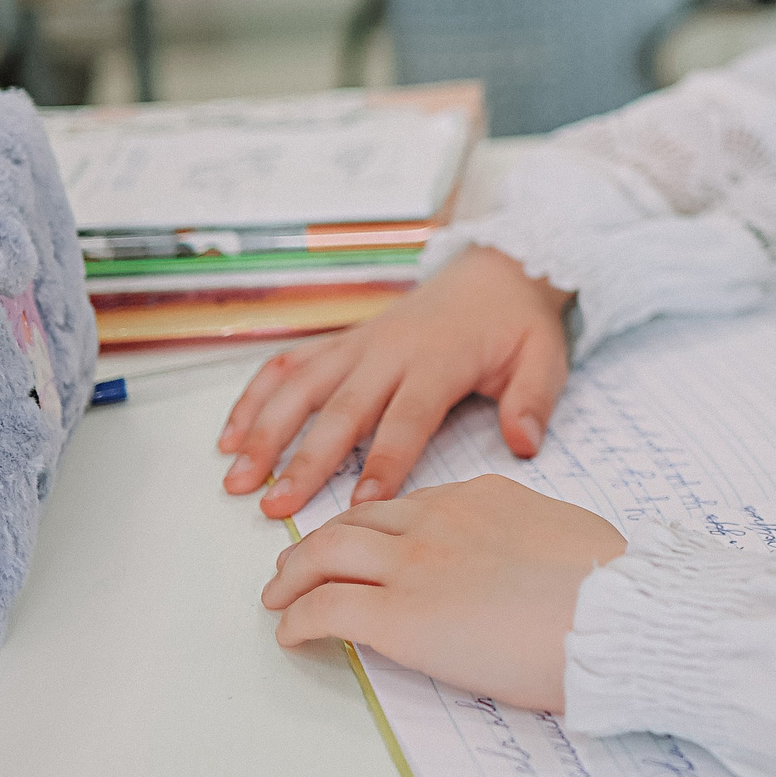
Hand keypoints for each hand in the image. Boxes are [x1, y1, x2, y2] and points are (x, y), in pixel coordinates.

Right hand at [217, 247, 572, 519]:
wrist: (495, 271)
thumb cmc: (518, 325)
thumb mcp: (545, 357)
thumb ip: (534, 401)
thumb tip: (524, 443)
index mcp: (440, 360)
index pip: (408, 418)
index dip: (384, 461)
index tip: (361, 505)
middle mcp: (391, 350)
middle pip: (342, 409)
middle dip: (305, 459)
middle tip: (272, 504)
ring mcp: (361, 344)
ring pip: (302, 387)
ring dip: (265, 430)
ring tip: (235, 477)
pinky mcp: (344, 341)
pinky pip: (291, 364)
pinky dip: (258, 395)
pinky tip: (230, 434)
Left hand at [265, 476, 625, 713]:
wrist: (611, 611)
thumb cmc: (608, 585)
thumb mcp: (566, 534)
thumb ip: (530, 535)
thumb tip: (531, 557)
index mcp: (481, 496)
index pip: (410, 504)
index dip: (379, 526)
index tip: (368, 545)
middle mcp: (437, 519)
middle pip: (354, 520)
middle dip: (318, 542)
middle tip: (298, 564)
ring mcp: (412, 564)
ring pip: (324, 553)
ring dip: (292, 575)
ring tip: (279, 596)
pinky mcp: (394, 615)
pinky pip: (322, 610)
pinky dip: (296, 620)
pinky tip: (290, 634)